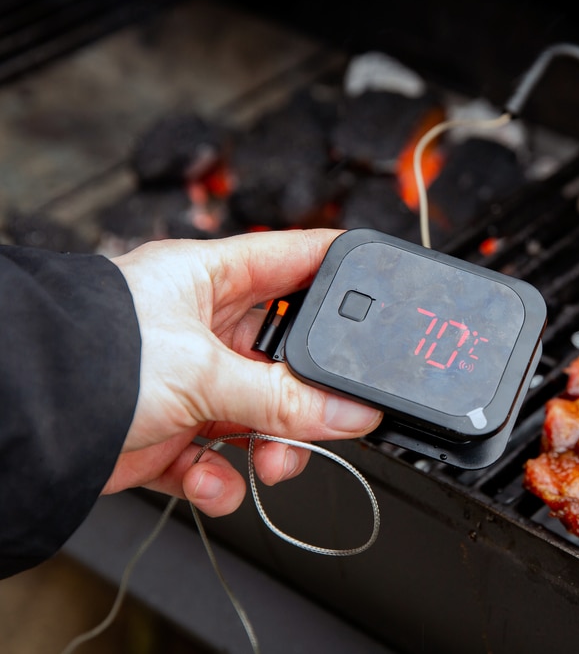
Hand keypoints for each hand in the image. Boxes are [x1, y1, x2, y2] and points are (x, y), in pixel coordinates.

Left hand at [103, 229, 382, 516]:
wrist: (25, 426)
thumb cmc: (91, 357)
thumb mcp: (204, 370)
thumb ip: (285, 398)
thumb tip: (351, 411)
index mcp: (212, 279)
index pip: (296, 260)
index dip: (340, 272)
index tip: (382, 291)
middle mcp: (204, 325)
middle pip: (288, 352)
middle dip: (308, 391)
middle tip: (329, 411)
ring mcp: (189, 379)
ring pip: (263, 411)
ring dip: (274, 444)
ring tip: (271, 461)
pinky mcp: (172, 431)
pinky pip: (221, 457)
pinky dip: (223, 478)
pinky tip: (214, 480)